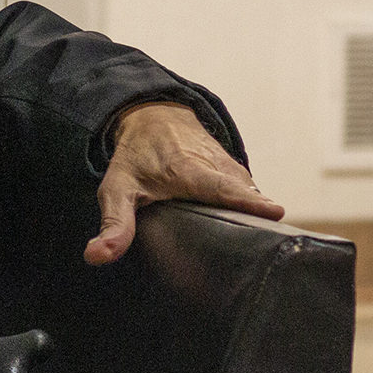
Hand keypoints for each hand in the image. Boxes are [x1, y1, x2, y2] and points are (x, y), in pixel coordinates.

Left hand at [85, 102, 283, 264]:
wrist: (155, 117)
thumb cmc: (136, 156)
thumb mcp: (117, 189)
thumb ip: (113, 224)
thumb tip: (97, 256)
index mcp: (190, 170)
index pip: (223, 187)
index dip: (248, 201)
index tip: (275, 212)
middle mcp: (218, 166)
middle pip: (246, 198)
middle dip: (259, 219)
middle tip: (272, 248)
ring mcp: (232, 168)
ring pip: (250, 197)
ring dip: (254, 220)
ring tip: (261, 249)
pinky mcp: (239, 173)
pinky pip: (249, 195)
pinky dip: (250, 212)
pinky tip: (249, 235)